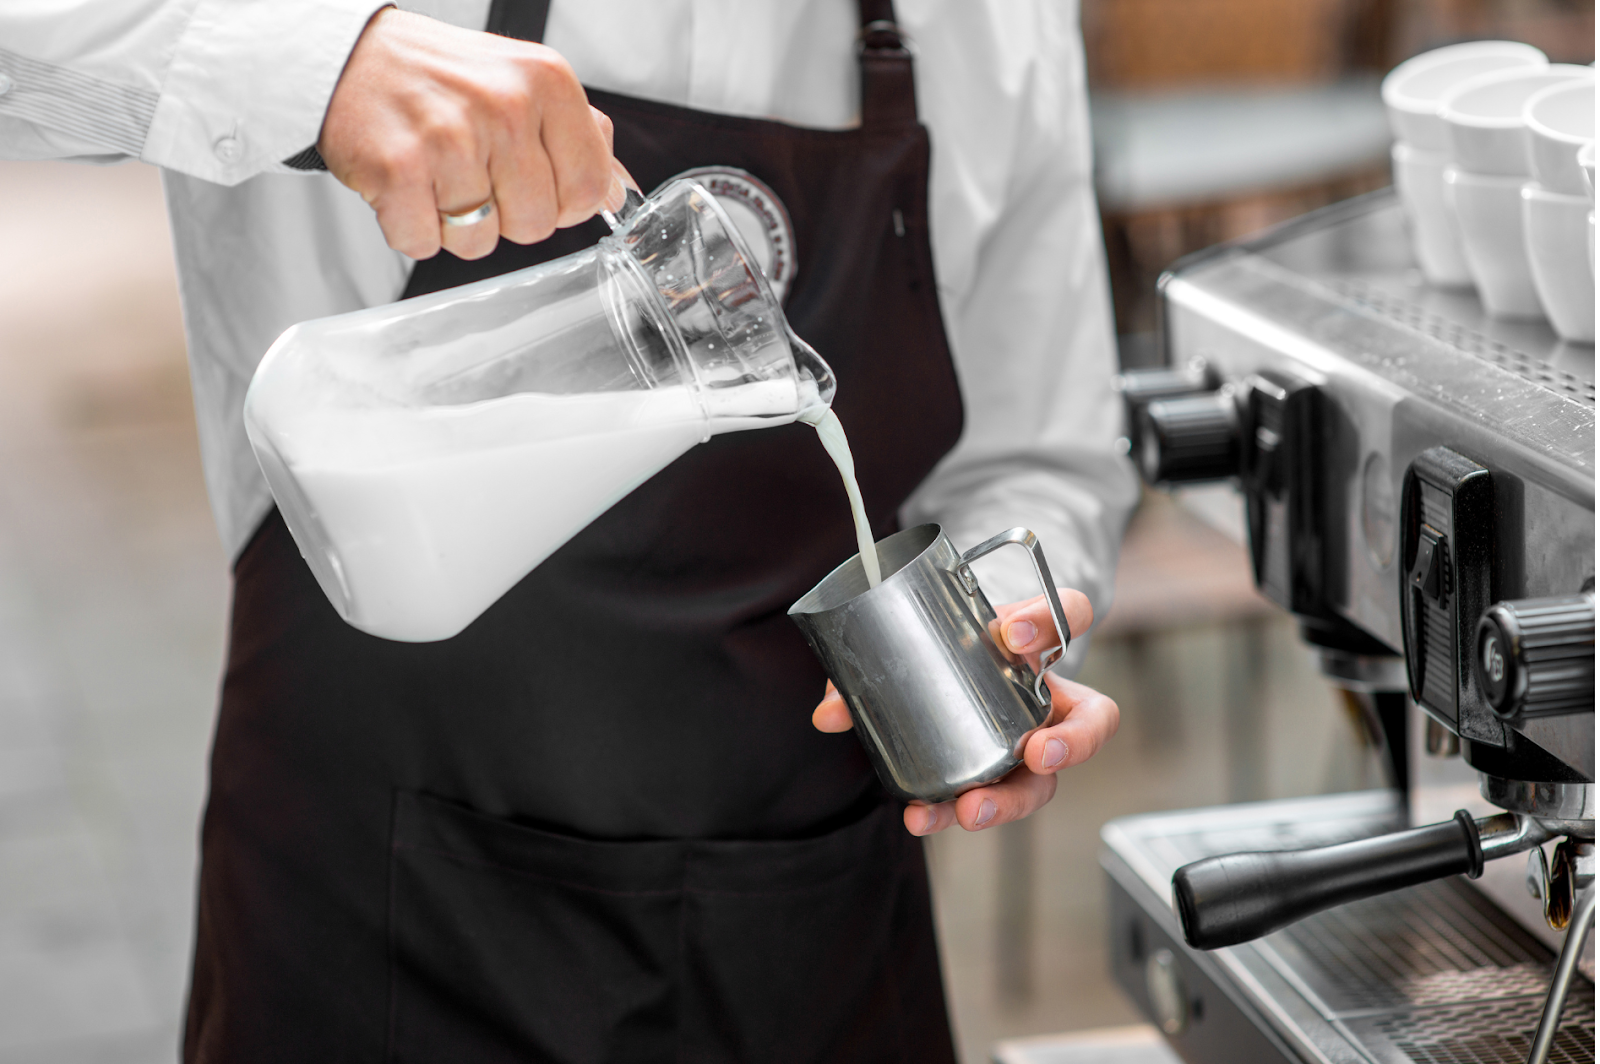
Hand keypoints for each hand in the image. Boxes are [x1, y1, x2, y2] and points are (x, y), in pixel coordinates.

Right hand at [317, 8, 633, 260]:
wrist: (351, 57)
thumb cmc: (442, 78)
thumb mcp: (525, 83)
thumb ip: (581, 137)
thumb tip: (620, 193)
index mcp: (547, 82)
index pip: (590, 189)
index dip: (562, 204)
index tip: (535, 184)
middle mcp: (503, 106)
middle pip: (537, 226)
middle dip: (505, 216)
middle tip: (473, 174)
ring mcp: (450, 138)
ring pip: (480, 242)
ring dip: (455, 224)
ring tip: (437, 176)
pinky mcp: (398, 169)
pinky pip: (425, 244)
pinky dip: (412, 228)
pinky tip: (406, 187)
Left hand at [811, 588, 1118, 835]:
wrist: (938, 660)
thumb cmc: (937, 641)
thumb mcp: (906, 638)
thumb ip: (866, 668)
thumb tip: (829, 715)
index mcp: (1033, 638)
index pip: (1069, 614)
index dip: (1051, 620)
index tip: (1011, 634)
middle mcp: (1047, 692)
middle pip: (1092, 719)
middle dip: (1072, 742)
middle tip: (1037, 754)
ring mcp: (1032, 739)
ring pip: (1048, 778)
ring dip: (1014, 798)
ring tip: (973, 809)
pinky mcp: (1004, 776)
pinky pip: (995, 799)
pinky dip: (952, 811)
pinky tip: (923, 816)